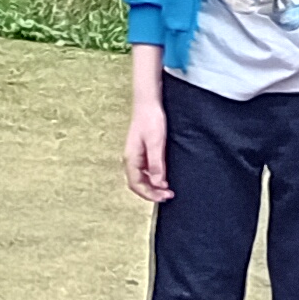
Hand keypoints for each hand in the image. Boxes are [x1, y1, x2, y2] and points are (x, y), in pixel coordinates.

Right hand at [124, 86, 171, 204]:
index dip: (149, 194)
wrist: (148, 103)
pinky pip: (145, 171)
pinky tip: (163, 177)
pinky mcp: (141, 152)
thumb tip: (157, 183)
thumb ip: (156, 164)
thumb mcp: (156, 143)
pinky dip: (153, 178)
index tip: (164, 197)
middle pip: (137, 184)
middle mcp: (130, 159)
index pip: (136, 184)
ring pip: (141, 178)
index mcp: (131, 158)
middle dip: (151, 193)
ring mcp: (135, 156)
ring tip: (167, 189)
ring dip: (152, 186)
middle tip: (168, 196)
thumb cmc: (151, 119)